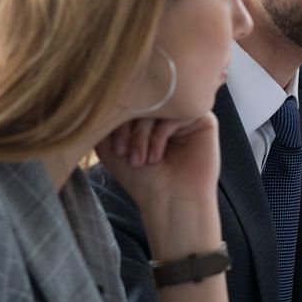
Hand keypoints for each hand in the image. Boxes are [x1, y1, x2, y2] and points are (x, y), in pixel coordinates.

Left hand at [96, 115, 222, 248]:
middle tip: (125, 154)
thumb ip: (103, 124)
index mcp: (146, 117)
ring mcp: (184, 116)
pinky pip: (177, 113)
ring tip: (141, 160)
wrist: (170, 201)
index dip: (116, 122)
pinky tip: (157, 156)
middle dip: (129, 130)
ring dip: (142, 135)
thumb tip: (98, 100)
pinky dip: (160, 135)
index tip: (115, 150)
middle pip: (143, 103)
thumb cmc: (144, 180)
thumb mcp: (111, 150)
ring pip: (159, 108)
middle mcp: (166, 114)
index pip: (129, 103)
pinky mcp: (203, 120)